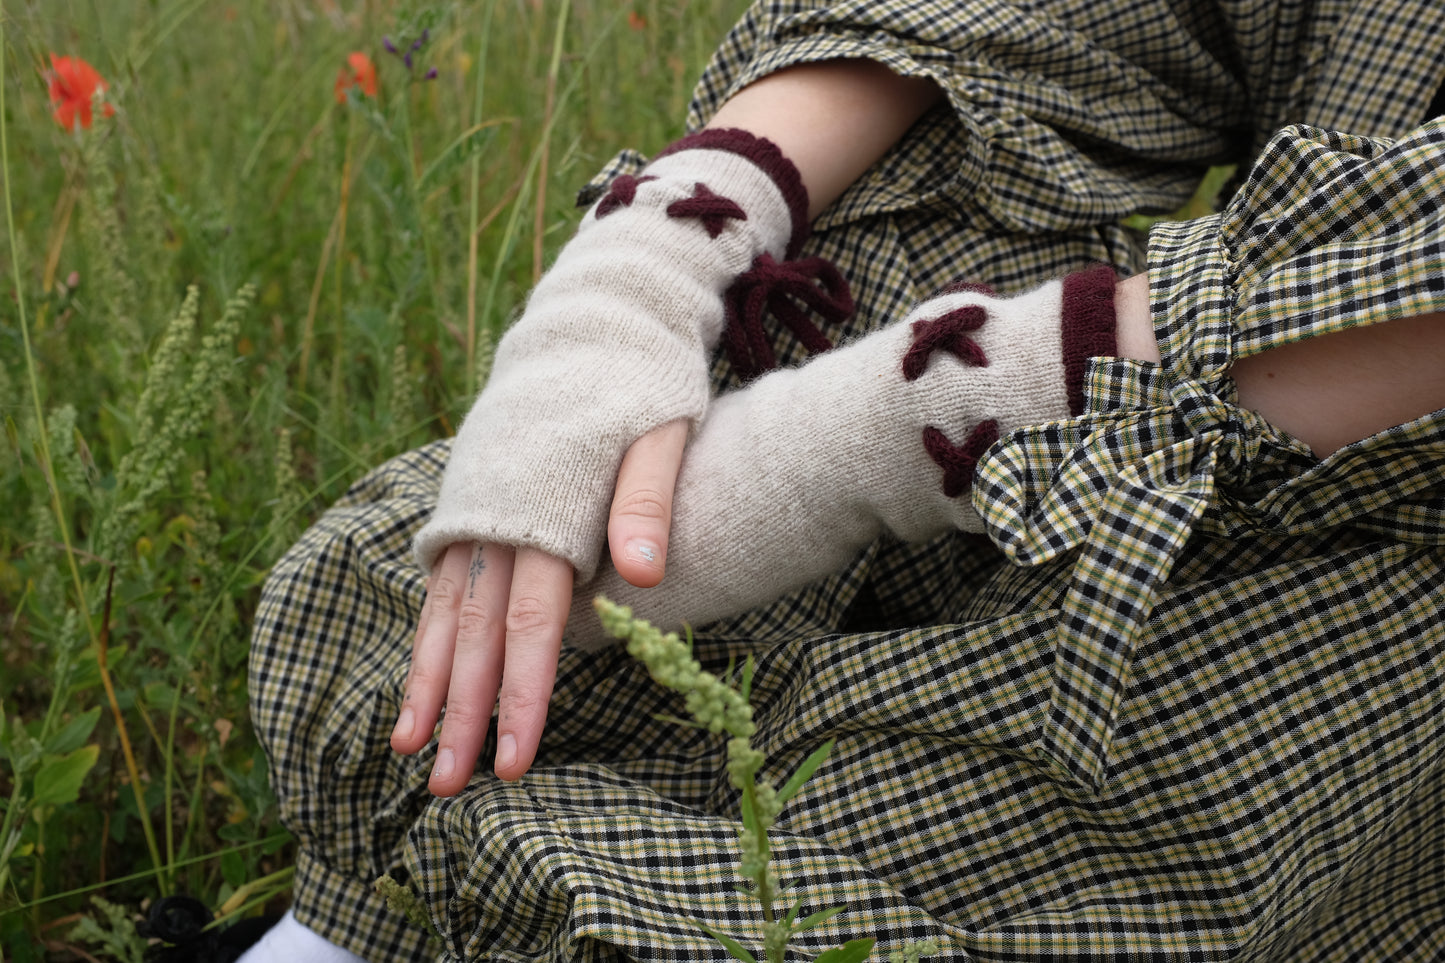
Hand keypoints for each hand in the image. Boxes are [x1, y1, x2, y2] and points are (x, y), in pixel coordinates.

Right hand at [391, 420, 687, 794]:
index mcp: (548, 513)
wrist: (588, 326)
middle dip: (462, 712)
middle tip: (447, 786)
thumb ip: (644, 501)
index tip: (514, 758)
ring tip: (406, 751)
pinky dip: (425, 635)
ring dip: (426, 684)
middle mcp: (498, 520)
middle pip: (476, 634)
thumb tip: (641, 576)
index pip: (534, 624)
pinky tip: (415, 680)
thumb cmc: (636, 384)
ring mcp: (473, 512)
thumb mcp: (659, 431)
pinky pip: (438, 583)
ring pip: (443, 613)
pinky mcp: (465, 504)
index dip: (524, 694)